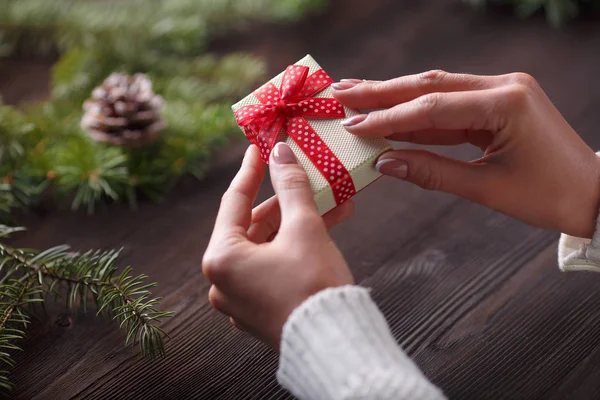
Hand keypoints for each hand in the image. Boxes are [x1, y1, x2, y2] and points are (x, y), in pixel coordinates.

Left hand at [202, 143, 353, 348]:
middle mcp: (222, 281)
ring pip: (268, 247)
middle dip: (287, 202)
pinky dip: (295, 248)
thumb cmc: (314, 286)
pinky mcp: (259, 310)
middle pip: (254, 226)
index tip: (262, 147)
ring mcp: (240, 299)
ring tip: (333, 206)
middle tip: (310, 180)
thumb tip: (281, 152)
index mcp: (222, 259)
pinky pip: (273, 267)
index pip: (235, 201)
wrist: (335, 343)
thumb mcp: (304, 228)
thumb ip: (290, 186)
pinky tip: (324, 232)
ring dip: (298, 225)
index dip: (253, 170)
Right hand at [332, 71, 599, 237]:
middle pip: (429, 85)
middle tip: (341, 92)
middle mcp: (503, 86)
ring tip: (356, 97)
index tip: (352, 125)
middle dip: (382, 91)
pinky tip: (389, 114)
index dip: (388, 117)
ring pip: (436, 90)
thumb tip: (384, 164)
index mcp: (506, 104)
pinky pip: (450, 106)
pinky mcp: (497, 103)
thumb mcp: (486, 188)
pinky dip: (418, 114)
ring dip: (396, 97)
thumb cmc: (549, 195)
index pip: (432, 108)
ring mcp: (501, 91)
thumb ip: (432, 172)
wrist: (593, 193)